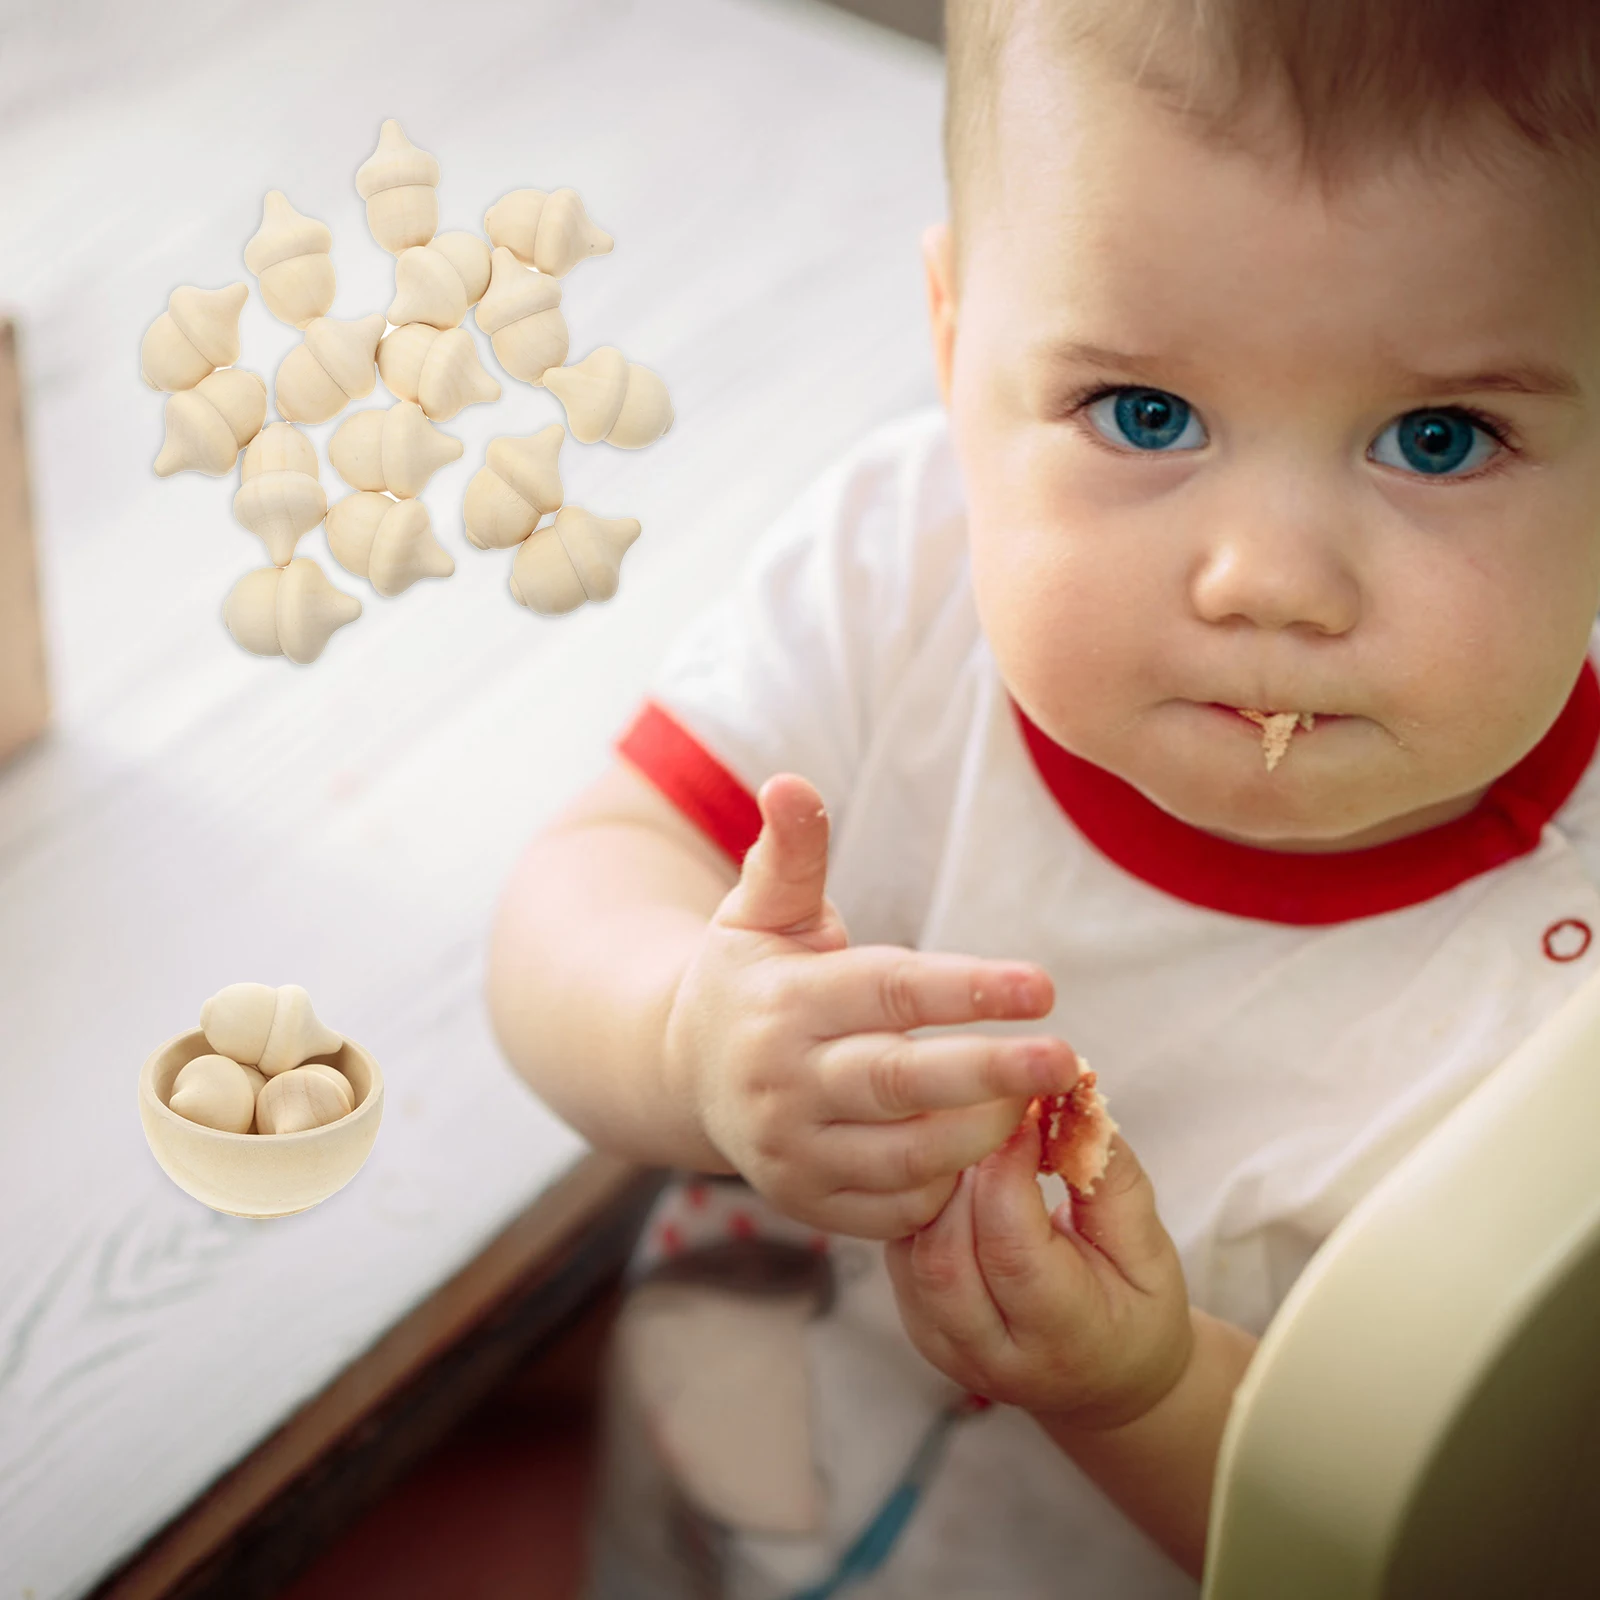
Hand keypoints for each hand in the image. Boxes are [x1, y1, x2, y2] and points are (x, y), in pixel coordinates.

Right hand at [662, 772, 1080, 1238]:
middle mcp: (781, 1081)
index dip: (966, 989)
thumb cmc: (752, 976)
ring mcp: (792, 1153)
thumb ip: (789, 853)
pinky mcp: (808, 1205)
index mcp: (782, 1002)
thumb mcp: (760, 909)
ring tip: (1043, 1104)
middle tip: (1068, 1060)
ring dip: (982, 1133)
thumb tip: (790, 782)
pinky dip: (951, 1189)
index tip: (1042, 985)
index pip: (886, 993)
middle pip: (898, 1080)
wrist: (686, 1071)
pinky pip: (895, 1210)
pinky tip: (997, 1155)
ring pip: (904, 1155)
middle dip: (989, 1073)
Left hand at [886, 1110, 1192, 1427]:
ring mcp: (946, 1346)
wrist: (1107, 1380)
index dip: (1010, 1171)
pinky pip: (901, 1254)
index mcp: (1065, 1339)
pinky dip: (923, 1206)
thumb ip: (1111, 1181)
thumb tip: (1072, 1105)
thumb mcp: (1150, 1250)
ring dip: (939, 1187)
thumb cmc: (1136, 1308)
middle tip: (989, 1116)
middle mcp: (994, 1355)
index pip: (1013, 1251)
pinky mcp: (919, 1327)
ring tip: (972, 1140)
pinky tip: (954, 1176)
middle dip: (965, 1174)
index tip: (1024, 1112)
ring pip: (914, 1253)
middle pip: (948, 1255)